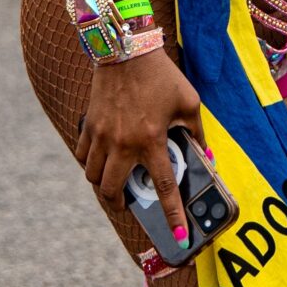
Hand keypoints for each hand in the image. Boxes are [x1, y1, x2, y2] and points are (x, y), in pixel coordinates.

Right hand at [72, 40, 205, 250]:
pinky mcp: (88, 125)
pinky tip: (101, 159)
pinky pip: (82, 156)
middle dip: (120, 204)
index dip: (172, 216)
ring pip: (93, 177)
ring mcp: (101, 135)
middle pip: (112, 191)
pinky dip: (90, 163)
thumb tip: (204, 155)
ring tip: (115, 182)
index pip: (164, 188)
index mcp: (151, 140)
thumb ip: (196, 132)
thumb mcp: (188, 103)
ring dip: (103, 185)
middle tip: (129, 204)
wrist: (125, 48)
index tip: (178, 238)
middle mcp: (123, 143)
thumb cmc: (161, 76)